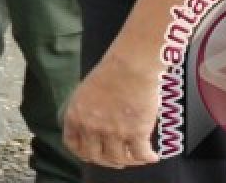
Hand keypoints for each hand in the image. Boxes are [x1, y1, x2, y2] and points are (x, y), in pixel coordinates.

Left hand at [62, 54, 161, 169]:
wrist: (131, 65)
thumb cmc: (111, 73)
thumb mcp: (85, 93)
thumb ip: (84, 113)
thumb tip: (91, 130)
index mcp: (75, 116)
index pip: (73, 145)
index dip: (85, 153)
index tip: (95, 155)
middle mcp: (91, 127)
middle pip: (96, 157)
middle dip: (107, 161)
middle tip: (118, 159)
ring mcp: (113, 131)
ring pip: (118, 159)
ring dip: (128, 161)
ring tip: (136, 157)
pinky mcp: (136, 132)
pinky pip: (140, 155)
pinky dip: (147, 158)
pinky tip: (152, 156)